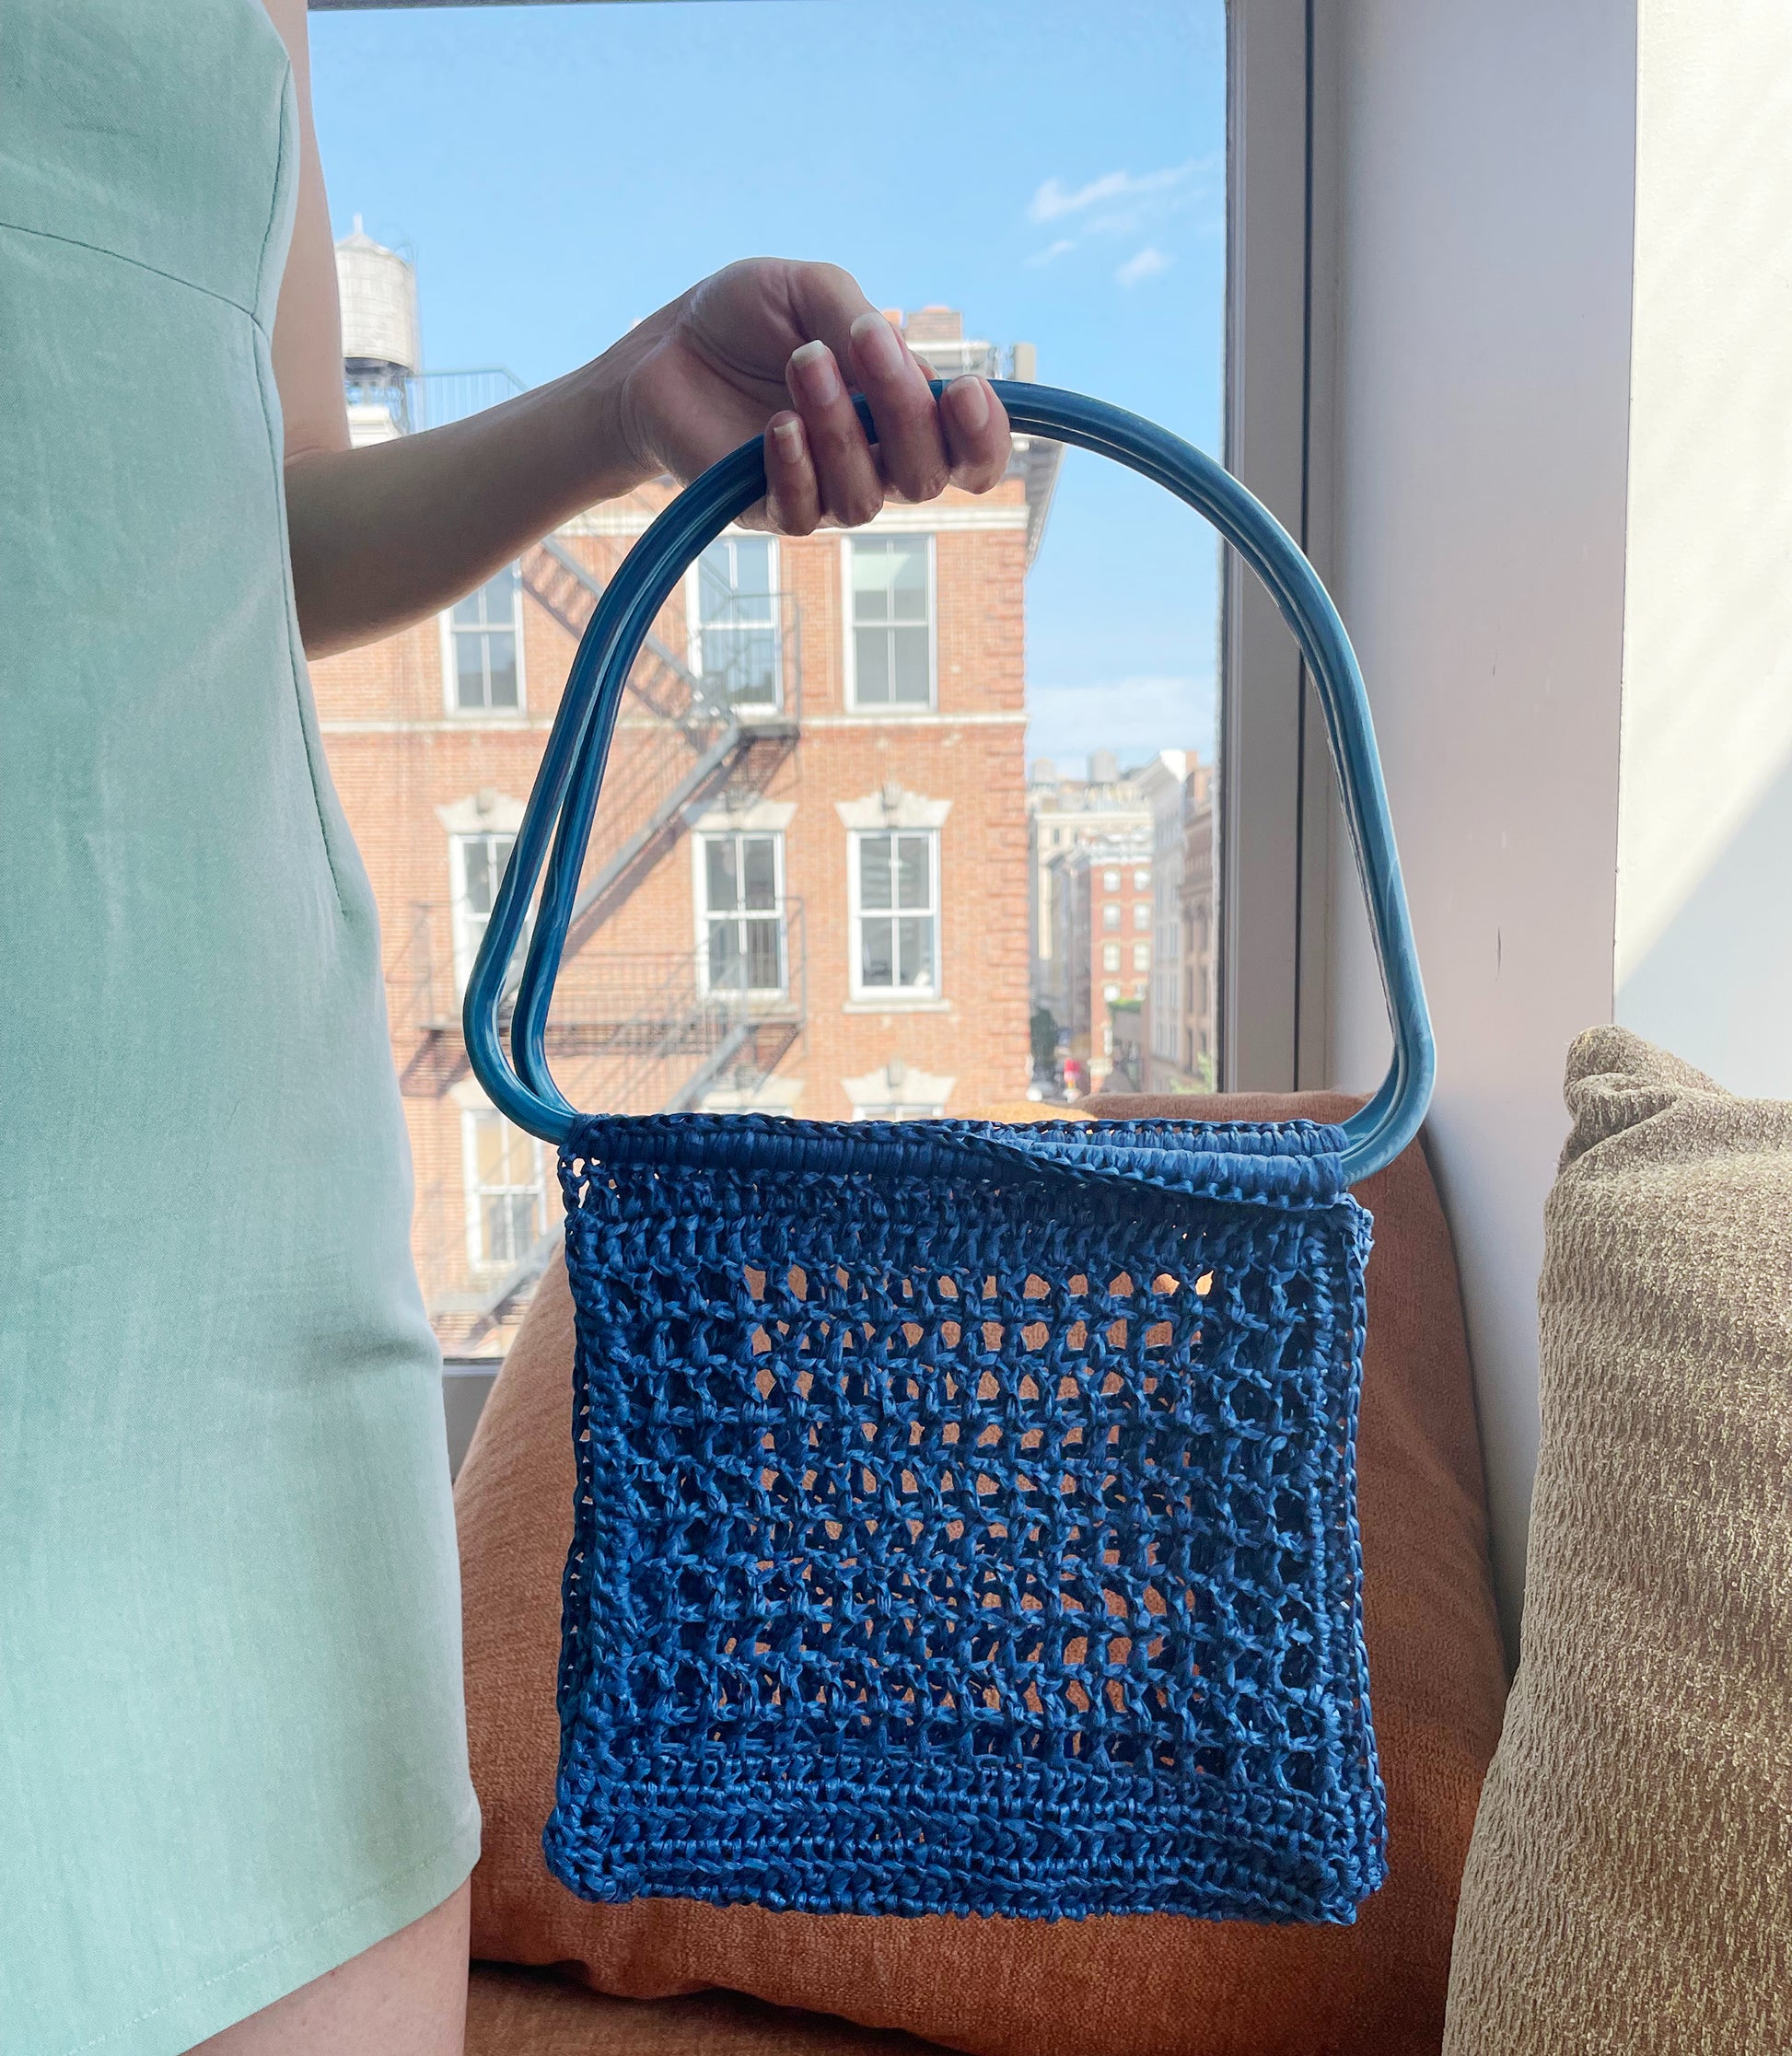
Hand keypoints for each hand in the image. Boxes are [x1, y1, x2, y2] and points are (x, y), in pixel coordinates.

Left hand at [612, 259, 1011, 532]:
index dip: (984, 437)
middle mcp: (876, 462)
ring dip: (841, 428)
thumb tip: (895, 352)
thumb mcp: (809, 288)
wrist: (666, 344)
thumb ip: (855, 317)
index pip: (972, 456)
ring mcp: (824, 489)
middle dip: (906, 412)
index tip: (964, 388)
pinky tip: (778, 426)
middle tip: (866, 342)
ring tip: (802, 362)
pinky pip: (804, 515)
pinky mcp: (769, 507)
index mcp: (904, 413)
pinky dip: (797, 469)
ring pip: (865, 499)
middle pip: (926, 478)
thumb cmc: (748, 316)